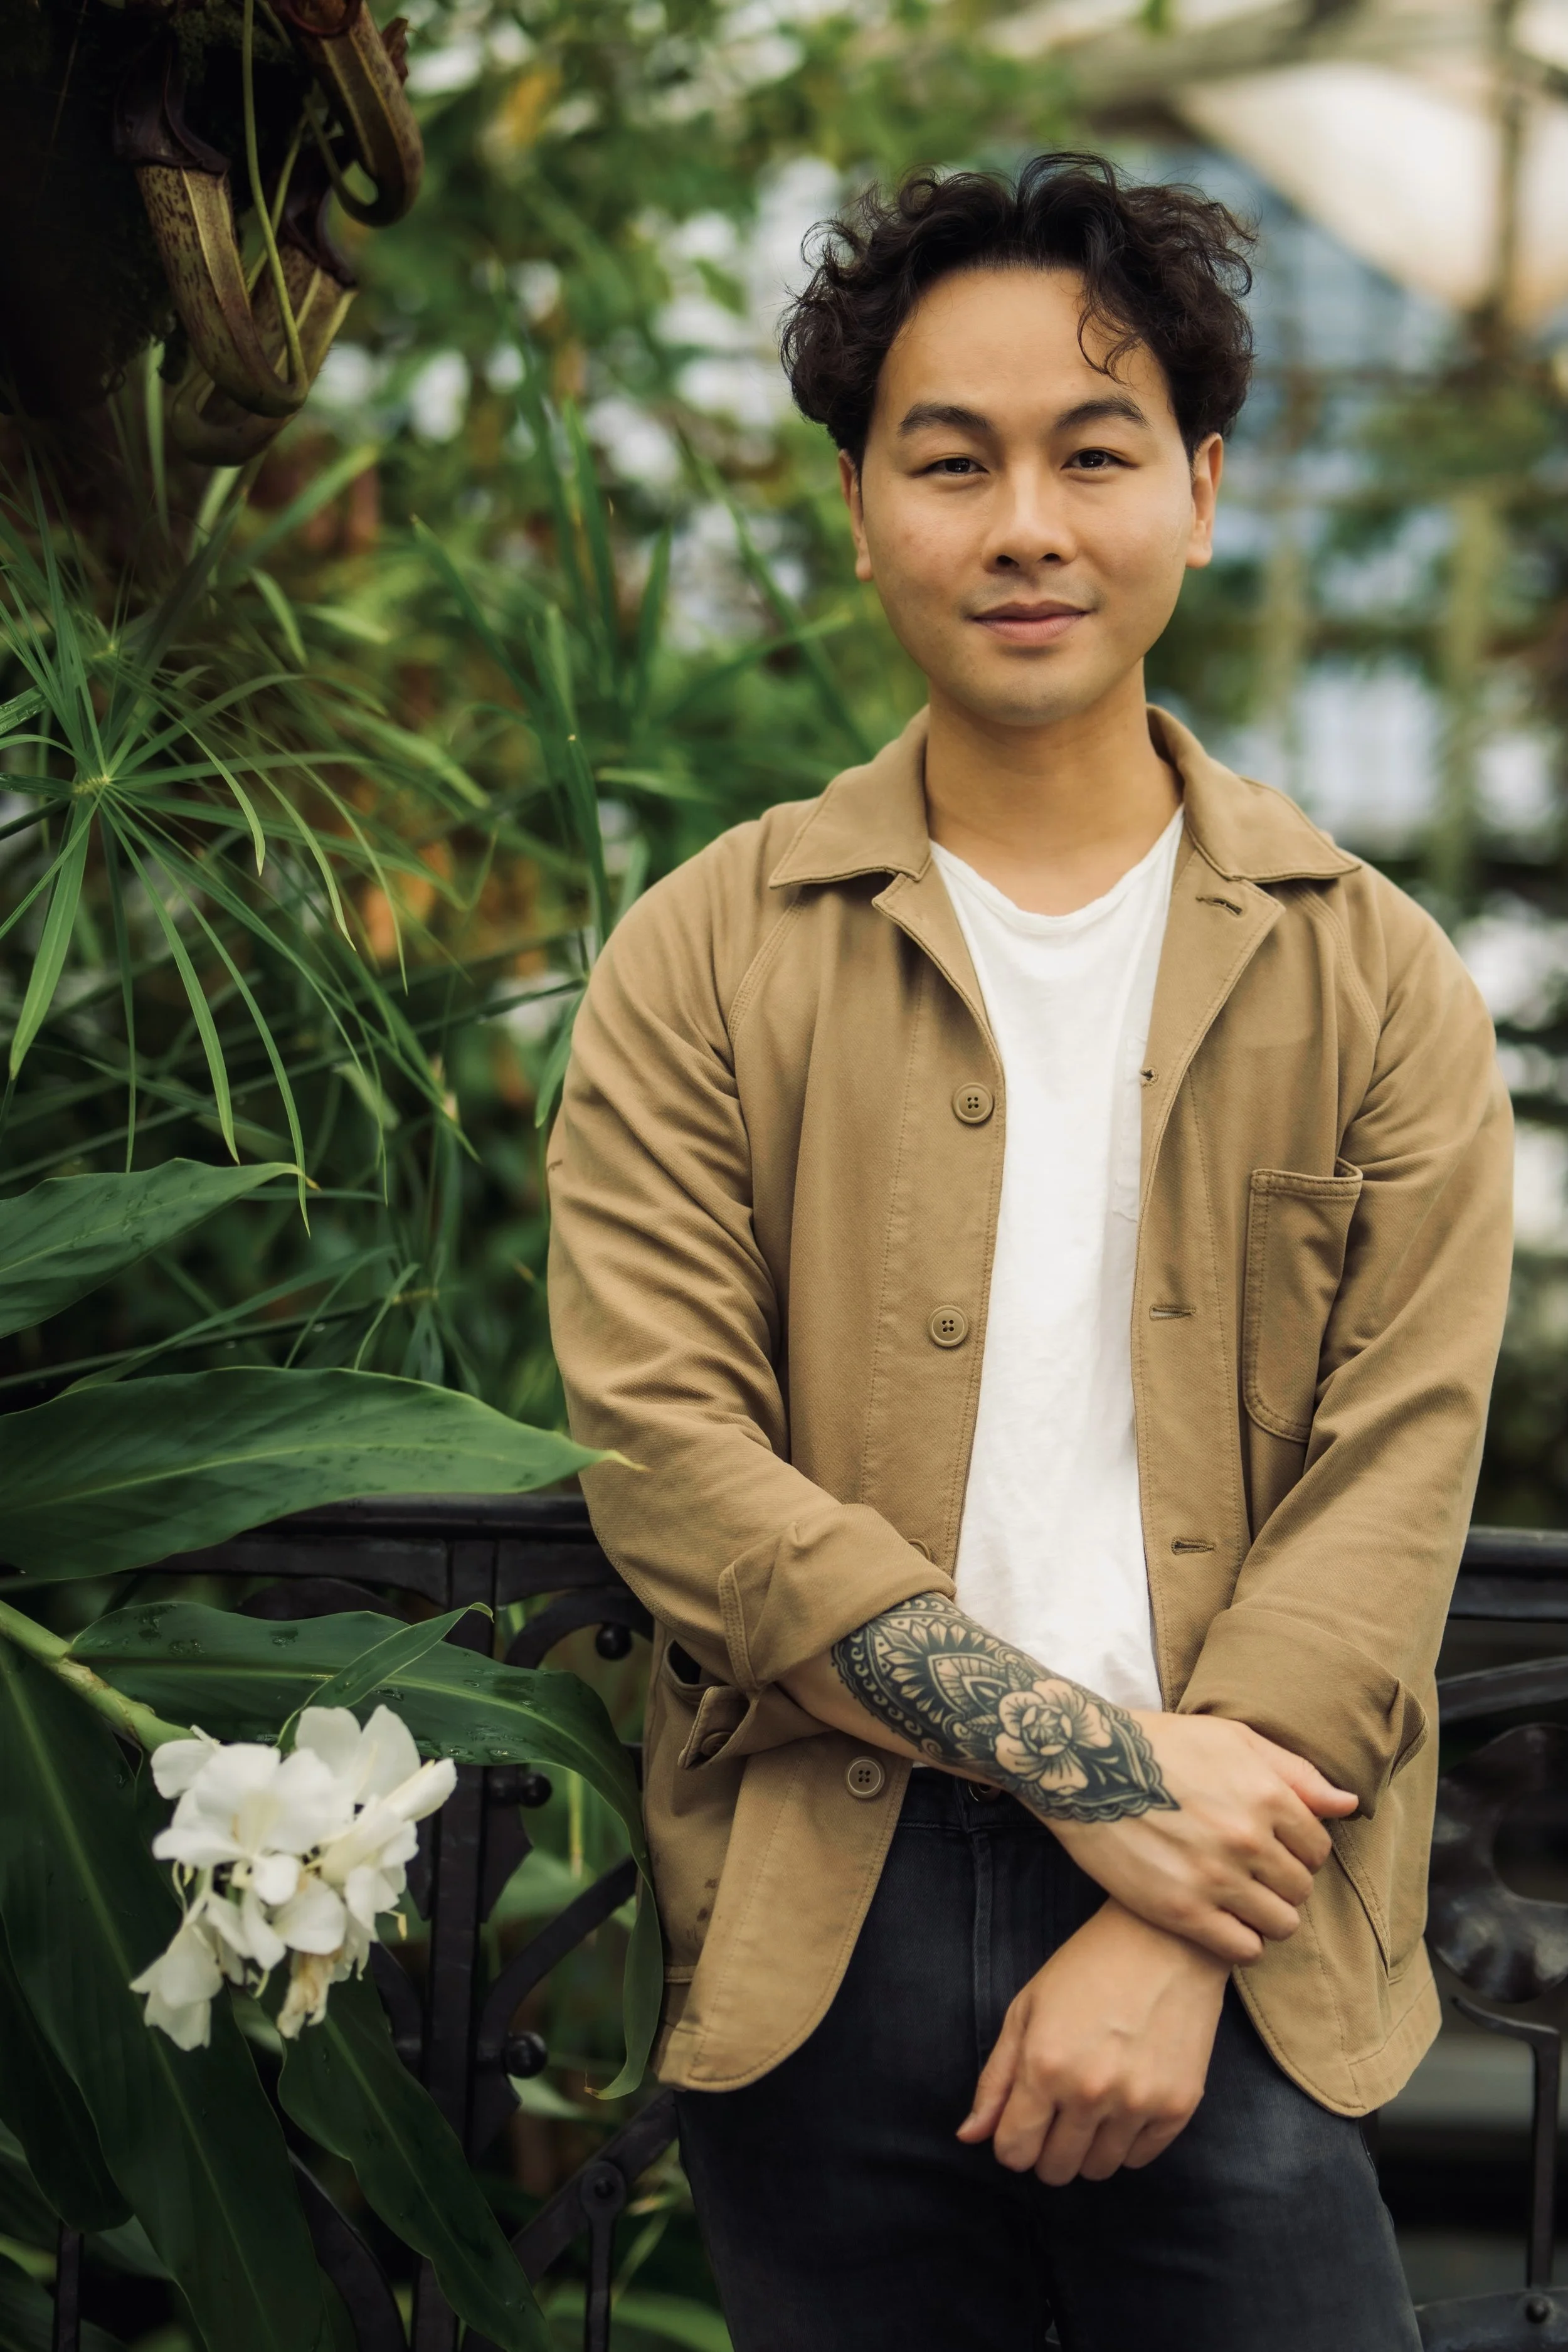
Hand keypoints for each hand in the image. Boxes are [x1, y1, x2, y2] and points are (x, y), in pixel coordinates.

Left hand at [958, 1900, 1227, 2184]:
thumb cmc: (1086, 1968)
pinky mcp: (1178, 2107)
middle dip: (1046, 2150)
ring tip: (1090, 2105)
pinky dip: (1125, 2142)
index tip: (1021, 2123)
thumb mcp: (1027, 2010)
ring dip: (1087, 2148)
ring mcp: (1138, 2103)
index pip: (1014, 2151)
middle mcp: (1090, 2092)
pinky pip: (1140, 2159)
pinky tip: (1123, 2102)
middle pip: (1056, 2169)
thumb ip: (996, 2079)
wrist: (1164, 1940)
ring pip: (1098, 2170)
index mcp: (1045, 2066)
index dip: (1011, 2143)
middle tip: (1056, 2113)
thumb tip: (968, 2136)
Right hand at [1048, 1712, 1356, 1963]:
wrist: (1085, 1766)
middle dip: (1283, 1884)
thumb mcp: (1231, 1739)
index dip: (1299, 1851)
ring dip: (1266, 1917)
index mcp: (1265, 1794)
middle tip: (1252, 1874)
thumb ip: (1294, 1772)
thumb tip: (1348, 1805)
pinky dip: (1240, 1942)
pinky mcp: (1181, 1910)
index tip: (1274, 1849)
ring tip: (1239, 1901)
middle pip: (1300, 1889)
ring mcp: (1215, 1878)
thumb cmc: (1159, 1745)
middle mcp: (1247, 1839)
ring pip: (1279, 1925)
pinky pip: (1242, 1949)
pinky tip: (1220, 1922)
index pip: (1317, 1849)